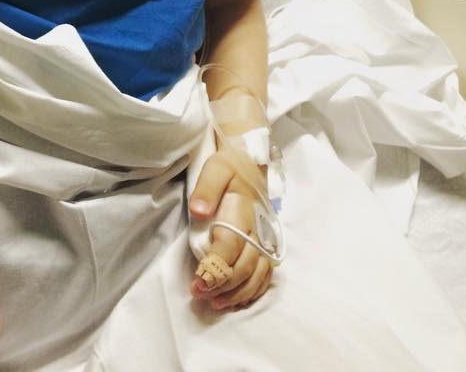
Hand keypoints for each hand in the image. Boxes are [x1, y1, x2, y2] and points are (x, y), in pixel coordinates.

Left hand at [188, 149, 273, 311]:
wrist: (250, 163)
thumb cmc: (230, 167)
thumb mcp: (216, 168)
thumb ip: (207, 188)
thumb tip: (198, 210)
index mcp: (244, 211)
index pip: (231, 244)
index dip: (215, 266)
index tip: (198, 281)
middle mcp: (258, 228)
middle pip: (245, 265)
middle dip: (223, 285)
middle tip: (200, 294)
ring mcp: (264, 239)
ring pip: (257, 274)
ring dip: (237, 293)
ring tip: (215, 303)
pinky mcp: (267, 244)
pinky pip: (266, 274)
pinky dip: (254, 291)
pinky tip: (238, 300)